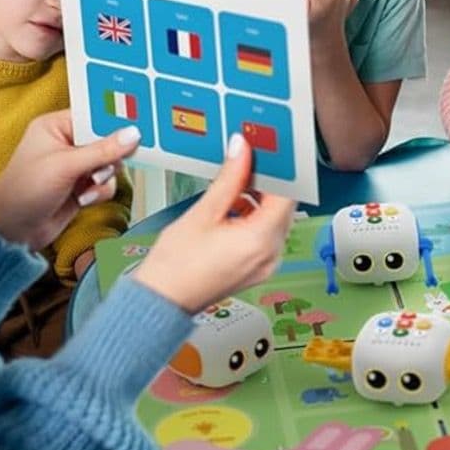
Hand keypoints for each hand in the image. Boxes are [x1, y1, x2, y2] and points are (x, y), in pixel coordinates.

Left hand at [0, 111, 140, 249]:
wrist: (13, 232)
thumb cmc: (23, 192)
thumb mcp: (65, 166)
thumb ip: (102, 149)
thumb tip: (132, 135)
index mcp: (55, 126)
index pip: (93, 115)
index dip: (113, 121)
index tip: (134, 127)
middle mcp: (66, 143)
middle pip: (106, 140)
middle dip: (108, 156)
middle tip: (102, 166)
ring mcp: (74, 166)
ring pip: (109, 164)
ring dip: (103, 177)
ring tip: (86, 185)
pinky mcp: (81, 187)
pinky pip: (105, 183)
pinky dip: (99, 192)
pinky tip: (83, 199)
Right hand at [133, 134, 296, 311]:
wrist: (162, 299)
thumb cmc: (176, 266)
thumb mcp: (203, 212)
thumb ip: (229, 178)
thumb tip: (242, 150)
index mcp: (261, 241)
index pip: (288, 194)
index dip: (280, 169)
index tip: (267, 152)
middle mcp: (271, 254)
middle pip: (283, 206)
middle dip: (266, 183)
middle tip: (246, 161)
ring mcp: (266, 264)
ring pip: (274, 219)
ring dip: (258, 200)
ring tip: (231, 188)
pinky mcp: (257, 268)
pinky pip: (265, 234)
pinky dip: (253, 218)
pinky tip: (231, 209)